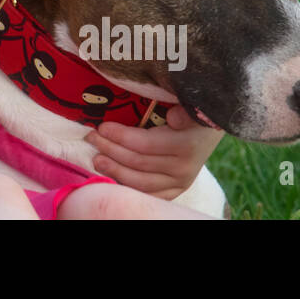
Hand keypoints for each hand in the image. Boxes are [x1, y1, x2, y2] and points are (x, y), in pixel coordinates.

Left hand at [83, 105, 223, 199]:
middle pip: (137, 163)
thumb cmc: (189, 111)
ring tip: (97, 159)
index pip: (143, 144)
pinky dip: (128, 187)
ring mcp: (180, 182)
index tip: (101, 126)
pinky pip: (149, 195)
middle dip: (110, 150)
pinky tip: (112, 177)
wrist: (208, 130)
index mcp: (185, 145)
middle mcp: (184, 168)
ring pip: (140, 183)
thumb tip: (173, 118)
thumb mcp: (186, 103)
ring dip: (114, 171)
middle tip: (91, 138)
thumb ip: (180, 110)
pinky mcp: (176, 190)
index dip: (119, 136)